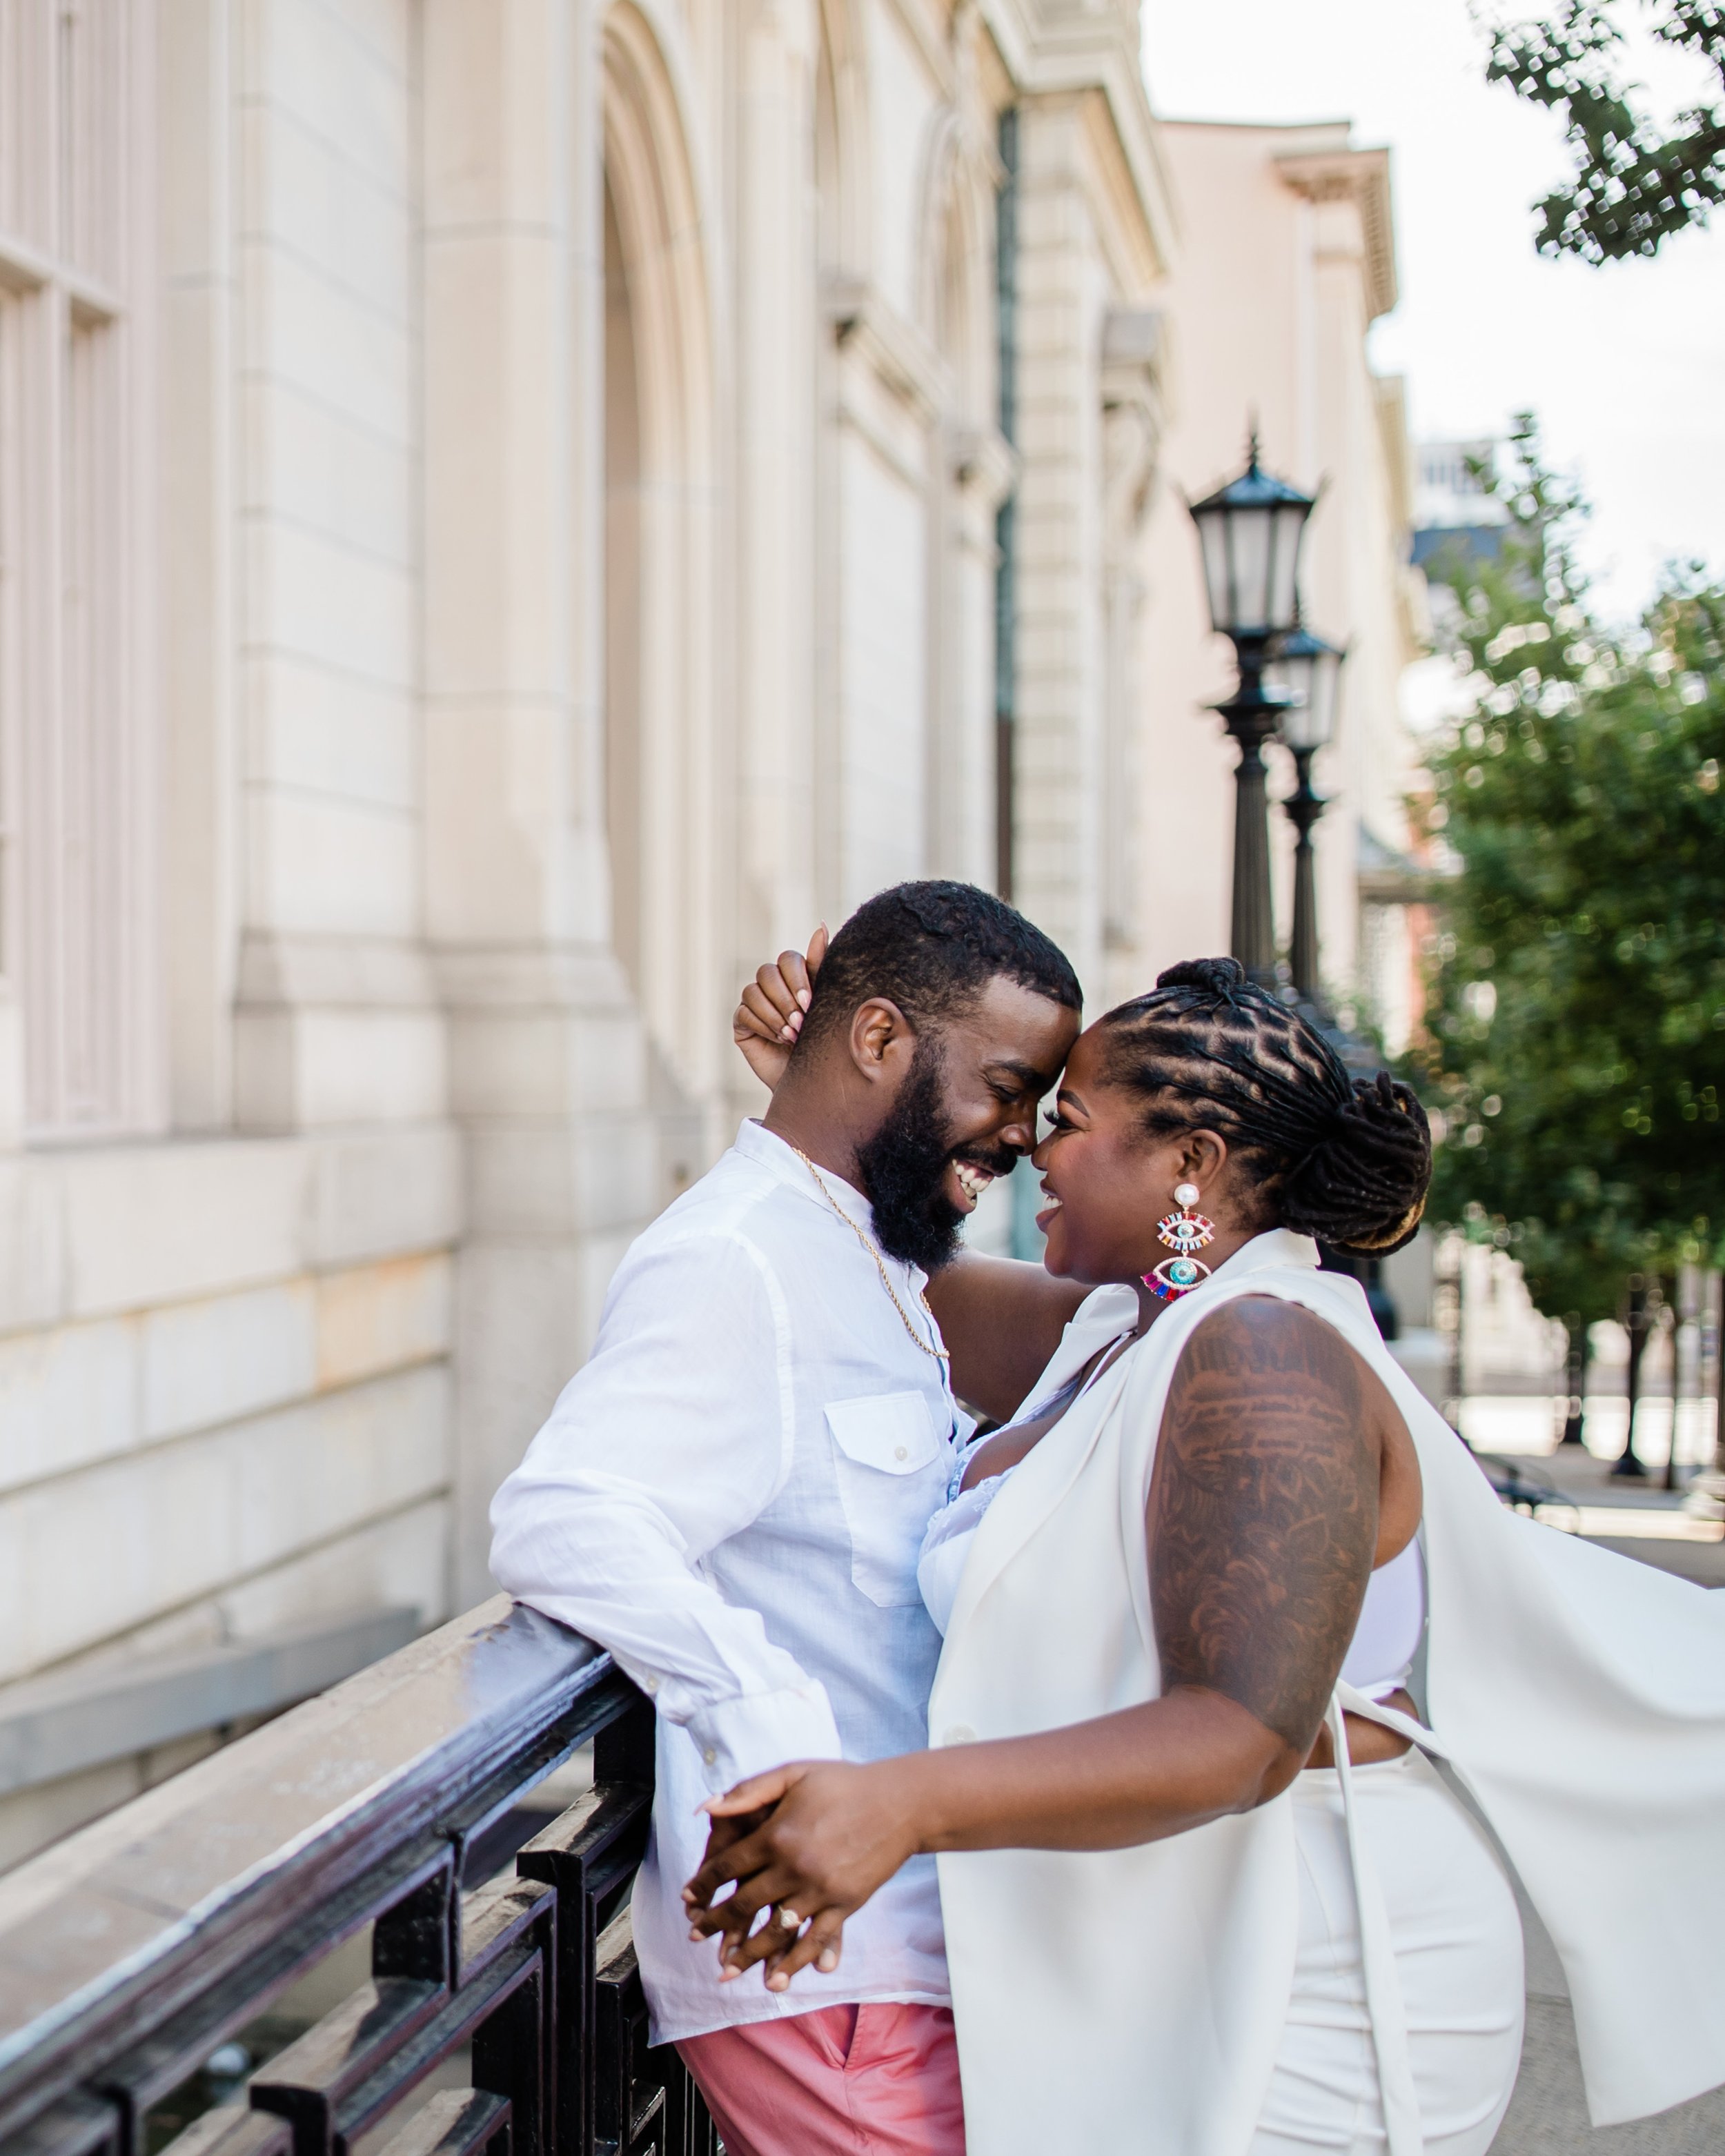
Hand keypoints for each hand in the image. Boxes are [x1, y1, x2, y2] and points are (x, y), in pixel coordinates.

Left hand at [682, 1757, 920, 1991]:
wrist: (899, 1802)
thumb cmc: (843, 1783)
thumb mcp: (794, 1774)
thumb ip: (749, 1790)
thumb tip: (706, 1808)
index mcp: (777, 1835)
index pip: (728, 1867)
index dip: (704, 1884)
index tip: (688, 1898)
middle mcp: (795, 1868)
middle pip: (745, 1904)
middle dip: (716, 1922)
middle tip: (696, 1935)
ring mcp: (821, 1891)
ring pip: (775, 1931)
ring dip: (747, 1954)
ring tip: (725, 1971)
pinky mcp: (845, 1905)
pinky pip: (814, 1941)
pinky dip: (794, 1963)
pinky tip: (776, 1978)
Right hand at [732, 927, 827, 1093]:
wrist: (814, 1078)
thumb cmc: (824, 1039)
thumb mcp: (825, 1000)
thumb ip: (821, 964)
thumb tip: (821, 924)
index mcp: (794, 976)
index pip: (787, 959)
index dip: (796, 978)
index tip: (810, 1002)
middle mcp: (772, 985)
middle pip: (767, 972)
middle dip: (785, 999)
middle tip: (801, 1022)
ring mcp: (754, 1002)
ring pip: (753, 991)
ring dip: (774, 1014)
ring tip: (792, 1035)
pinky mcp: (742, 1022)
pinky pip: (745, 1013)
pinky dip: (763, 1025)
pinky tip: (778, 1039)